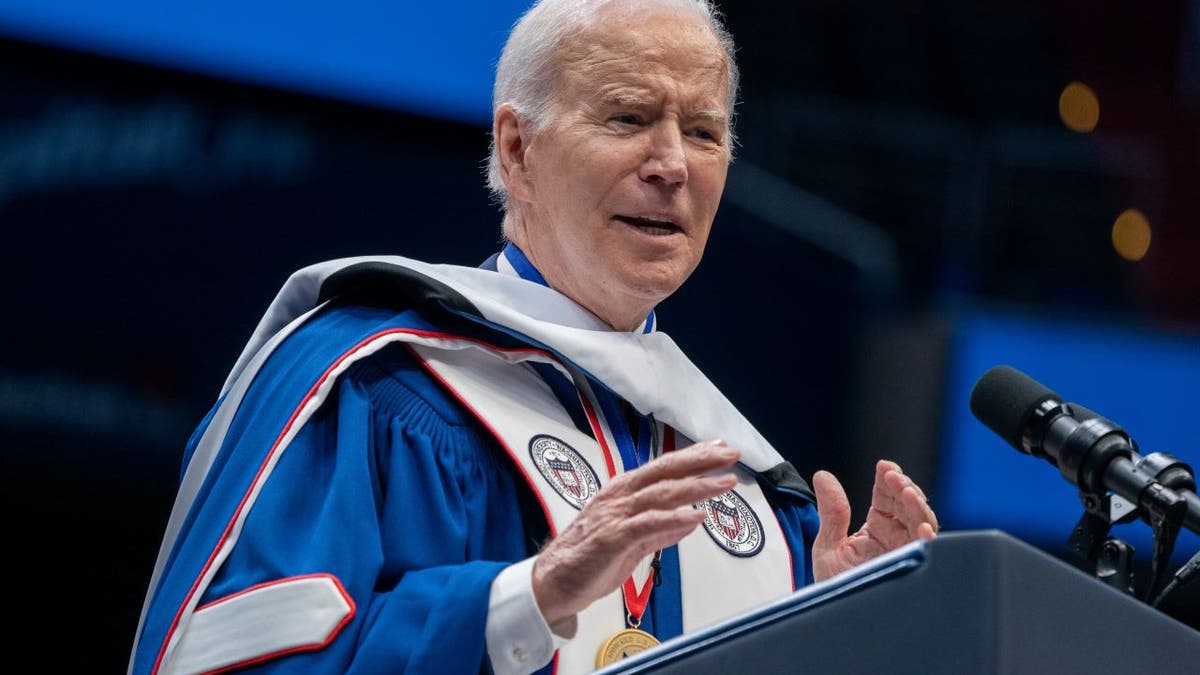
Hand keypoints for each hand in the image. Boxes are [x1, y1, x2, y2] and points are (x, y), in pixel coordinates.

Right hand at [531, 439, 738, 627]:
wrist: (551, 583)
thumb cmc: (587, 560)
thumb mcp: (632, 543)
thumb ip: (660, 531)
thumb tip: (689, 520)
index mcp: (624, 492)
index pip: (664, 468)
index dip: (693, 456)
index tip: (718, 447)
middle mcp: (620, 497)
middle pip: (666, 471)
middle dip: (701, 461)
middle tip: (729, 453)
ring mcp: (616, 515)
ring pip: (662, 494)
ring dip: (696, 486)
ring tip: (723, 482)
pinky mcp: (612, 537)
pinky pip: (648, 524)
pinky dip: (674, 519)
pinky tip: (696, 516)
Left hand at [810, 460, 937, 582]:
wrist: (836, 618)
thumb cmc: (835, 587)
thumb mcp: (829, 546)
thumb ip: (831, 512)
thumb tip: (823, 476)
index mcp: (877, 528)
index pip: (887, 495)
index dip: (888, 478)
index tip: (884, 466)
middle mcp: (896, 537)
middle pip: (908, 504)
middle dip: (904, 487)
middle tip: (893, 477)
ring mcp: (906, 551)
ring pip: (922, 522)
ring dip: (917, 506)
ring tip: (907, 493)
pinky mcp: (914, 568)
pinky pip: (928, 552)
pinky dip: (928, 539)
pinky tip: (923, 529)